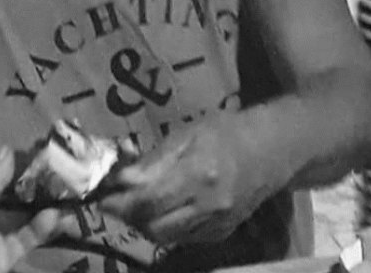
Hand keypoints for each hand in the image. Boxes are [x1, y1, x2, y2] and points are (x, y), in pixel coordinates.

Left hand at [0, 147, 60, 272]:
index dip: (15, 169)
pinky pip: (23, 240)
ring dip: (43, 206)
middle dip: (34, 187)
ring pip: (22, 220)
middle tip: (60, 172)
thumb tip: (10, 150)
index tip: (38, 156)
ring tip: (67, 191)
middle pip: (11, 200)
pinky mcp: (0, 259)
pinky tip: (56, 213)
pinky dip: (40, 229)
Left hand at [99, 113, 277, 245]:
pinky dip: (166, 228)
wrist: (269, 151)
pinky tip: (159, 212)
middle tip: (113, 202)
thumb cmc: (224, 132)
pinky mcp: (222, 234)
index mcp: (197, 174)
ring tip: (133, 206)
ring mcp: (216, 224)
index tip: (101, 195)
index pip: (148, 200)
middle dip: (128, 216)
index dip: (120, 202)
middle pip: (154, 226)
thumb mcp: (186, 134)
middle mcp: (207, 205)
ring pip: (167, 237)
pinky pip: (184, 239)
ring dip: (144, 224)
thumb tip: (122, 177)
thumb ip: (154, 160)